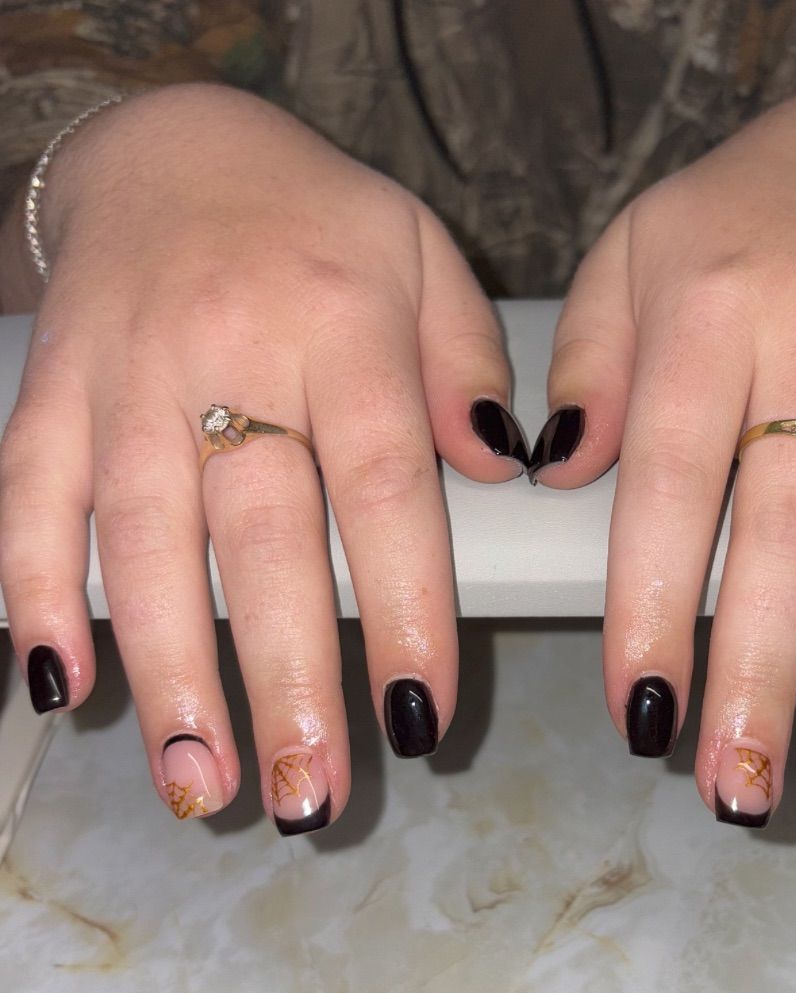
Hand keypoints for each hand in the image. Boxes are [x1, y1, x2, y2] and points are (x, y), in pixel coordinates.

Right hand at [0, 85, 527, 831]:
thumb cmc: (319, 220)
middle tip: (309, 797)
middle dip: (284, 678)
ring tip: (200, 782)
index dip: (406, 611)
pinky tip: (60, 686)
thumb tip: (503, 471)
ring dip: (168, 672)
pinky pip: (30, 497)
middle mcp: (232, 355)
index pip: (385, 489)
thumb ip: (465, 364)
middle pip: (261, 539)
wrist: (172, 147)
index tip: (421, 722)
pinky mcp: (52, 391)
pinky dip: (34, 592)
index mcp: (345, 327)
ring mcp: (127, 377)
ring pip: (142, 542)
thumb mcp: (423, 256)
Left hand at [535, 87, 795, 821]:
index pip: (669, 484)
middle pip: (788, 527)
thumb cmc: (730, 222)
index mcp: (706, 314)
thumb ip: (588, 369)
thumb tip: (550, 472)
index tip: (640, 713)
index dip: (650, 609)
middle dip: (761, 670)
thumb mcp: (625, 262)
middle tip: (739, 783)